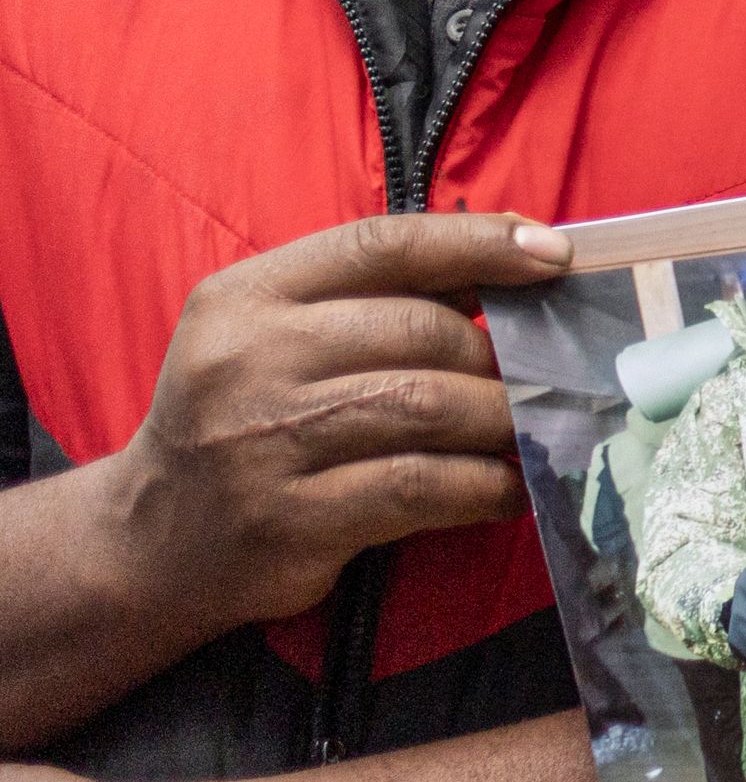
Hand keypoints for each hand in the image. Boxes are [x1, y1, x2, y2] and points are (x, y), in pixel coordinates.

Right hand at [98, 211, 572, 632]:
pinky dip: (486, 486)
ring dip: (504, 422)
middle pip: (423, 332)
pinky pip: (424, 487)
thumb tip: (519, 261)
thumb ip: (377, 299)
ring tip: (534, 432)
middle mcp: (247, 359)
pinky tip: (509, 489)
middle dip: (500, 357)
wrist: (156, 538)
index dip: (478, 243)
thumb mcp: (277, 338)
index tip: (554, 253)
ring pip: (431, 408)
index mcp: (246, 296)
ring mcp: (265, 442)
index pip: (381, 245)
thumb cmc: (248, 420)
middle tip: (541, 380)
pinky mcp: (293, 517)